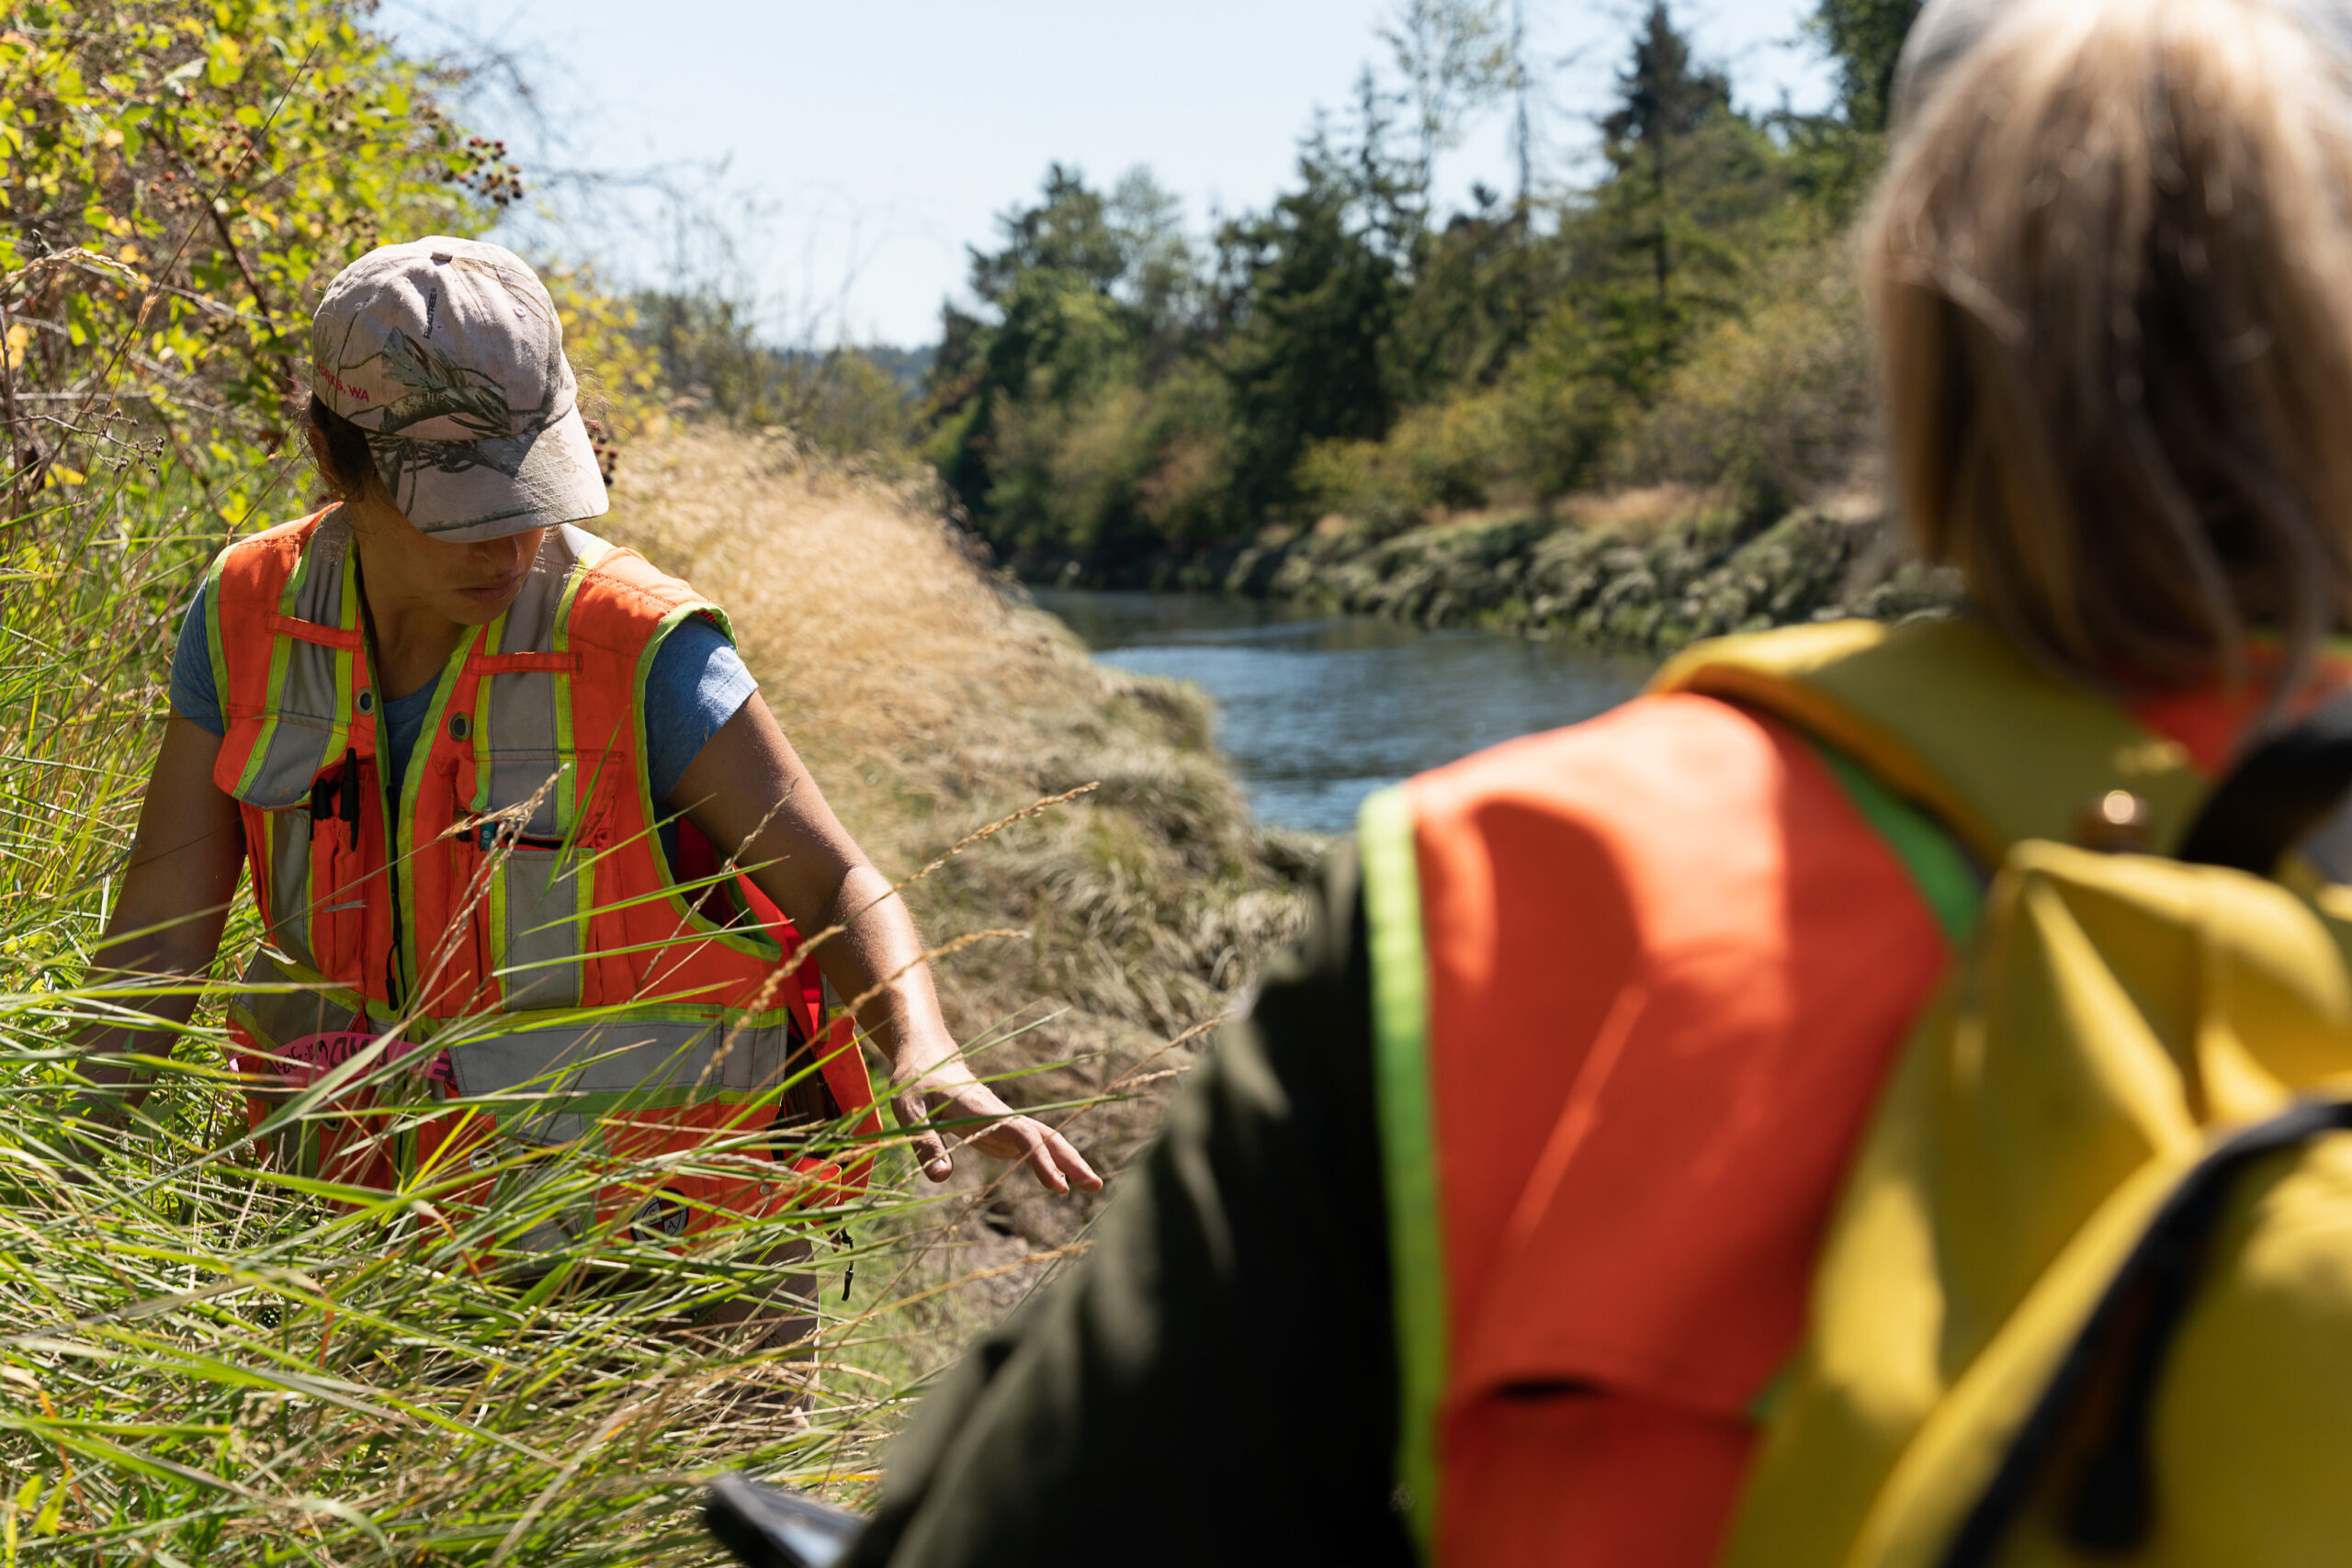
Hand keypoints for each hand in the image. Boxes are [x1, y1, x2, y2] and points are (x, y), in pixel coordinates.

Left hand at [893, 1077, 1103, 1194]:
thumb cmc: (916, 1085)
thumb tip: (942, 1178)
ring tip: (1093, 1186)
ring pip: (1044, 1141)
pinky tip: (1061, 1184)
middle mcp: (1001, 1115)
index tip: (1059, 1185)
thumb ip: (925, 1143)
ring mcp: (1004, 1123)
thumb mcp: (909, 1112)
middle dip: (1071, 1161)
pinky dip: (1051, 1163)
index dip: (1041, 1160)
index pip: (1021, 1135)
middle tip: (1097, 1186)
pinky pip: (1032, 1147)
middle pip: (1045, 1136)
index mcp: (982, 1109)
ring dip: (1068, 1161)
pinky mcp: (1001, 1131)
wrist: (928, 1060)